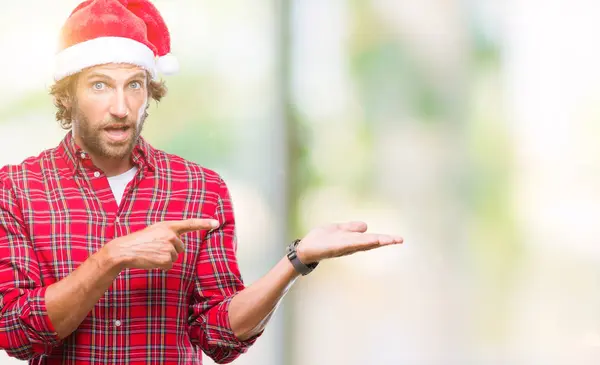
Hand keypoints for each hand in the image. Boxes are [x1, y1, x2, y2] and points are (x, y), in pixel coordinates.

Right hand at [102, 218, 219, 270]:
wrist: (124, 250)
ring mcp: (169, 247)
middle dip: (171, 250)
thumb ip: (168, 234)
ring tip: (151, 253)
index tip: (217, 222)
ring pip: (175, 257)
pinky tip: (152, 260)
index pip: (190, 223)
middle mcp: (171, 235)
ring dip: (165, 258)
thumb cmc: (139, 241)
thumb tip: (178, 245)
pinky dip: (162, 265)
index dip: (204, 223)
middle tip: (154, 248)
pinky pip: (170, 265)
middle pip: (181, 247)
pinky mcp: (167, 258)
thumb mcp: (154, 231)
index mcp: (168, 226)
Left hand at [295, 221, 402, 263]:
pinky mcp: (335, 247)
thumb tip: (366, 226)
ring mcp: (343, 246)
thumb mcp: (338, 229)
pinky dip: (359, 242)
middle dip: (385, 241)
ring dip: (376, 241)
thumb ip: (351, 228)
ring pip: (363, 243)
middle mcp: (350, 245)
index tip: (400, 239)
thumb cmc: (320, 240)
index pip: (371, 239)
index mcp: (352, 240)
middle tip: (400, 239)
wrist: (305, 248)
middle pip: (371, 242)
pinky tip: (368, 239)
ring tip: (389, 239)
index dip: (385, 239)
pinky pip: (349, 244)